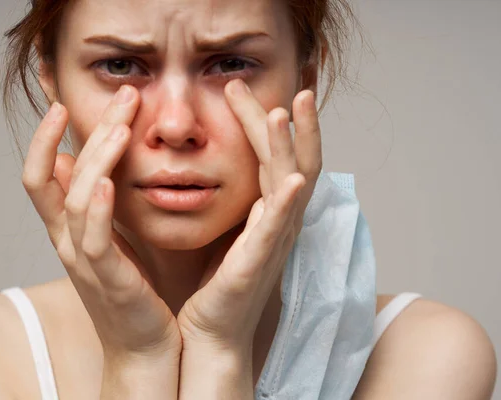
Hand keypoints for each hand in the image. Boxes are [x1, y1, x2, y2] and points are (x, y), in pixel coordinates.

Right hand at [21, 86, 181, 366]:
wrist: (146, 345)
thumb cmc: (136, 289)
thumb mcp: (112, 240)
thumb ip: (97, 205)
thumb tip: (76, 163)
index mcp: (70, 230)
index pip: (40, 176)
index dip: (44, 139)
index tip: (65, 104)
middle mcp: (68, 241)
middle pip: (60, 176)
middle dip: (88, 132)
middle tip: (124, 96)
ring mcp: (84, 261)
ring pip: (75, 201)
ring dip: (96, 160)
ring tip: (122, 125)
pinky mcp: (108, 281)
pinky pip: (94, 241)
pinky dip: (97, 210)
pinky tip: (109, 183)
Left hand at [177, 79, 321, 352]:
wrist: (209, 334)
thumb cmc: (214, 285)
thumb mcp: (223, 231)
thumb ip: (231, 200)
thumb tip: (216, 166)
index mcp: (266, 214)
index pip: (271, 156)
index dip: (261, 122)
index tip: (236, 89)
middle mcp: (278, 223)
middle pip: (289, 160)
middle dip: (279, 121)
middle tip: (258, 85)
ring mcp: (273, 243)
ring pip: (291, 185)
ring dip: (290, 148)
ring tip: (284, 110)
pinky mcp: (258, 266)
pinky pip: (277, 231)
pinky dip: (286, 204)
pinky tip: (288, 180)